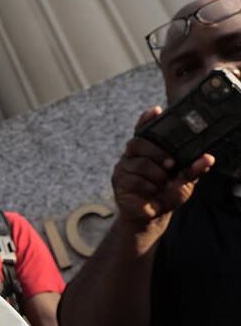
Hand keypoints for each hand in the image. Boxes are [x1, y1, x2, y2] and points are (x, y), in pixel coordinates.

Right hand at [111, 107, 213, 227]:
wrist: (153, 215)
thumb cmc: (167, 194)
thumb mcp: (185, 180)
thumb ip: (194, 169)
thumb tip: (208, 158)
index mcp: (148, 150)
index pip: (143, 129)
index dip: (147, 119)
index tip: (155, 110)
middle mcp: (133, 156)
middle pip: (137, 142)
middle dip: (156, 152)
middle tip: (170, 164)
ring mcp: (124, 168)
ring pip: (138, 163)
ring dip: (155, 174)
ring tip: (162, 182)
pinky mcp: (119, 182)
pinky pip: (133, 179)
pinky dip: (147, 186)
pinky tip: (151, 191)